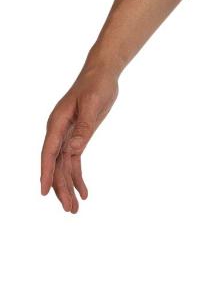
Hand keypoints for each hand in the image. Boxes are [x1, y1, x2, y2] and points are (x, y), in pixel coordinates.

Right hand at [40, 63, 118, 212]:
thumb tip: (72, 150)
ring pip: (65, 166)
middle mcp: (59, 131)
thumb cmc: (96, 85)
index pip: (49, 152)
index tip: (44, 192)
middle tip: (69, 209)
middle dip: (61, 187)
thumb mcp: (93, 104)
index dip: (46, 173)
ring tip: (74, 208)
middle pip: (57, 164)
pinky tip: (83, 191)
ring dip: (69, 186)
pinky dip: (77, 176)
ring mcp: (67, 135)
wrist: (102, 73)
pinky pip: (74, 160)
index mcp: (58, 123)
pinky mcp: (78, 136)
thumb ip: (84, 128)